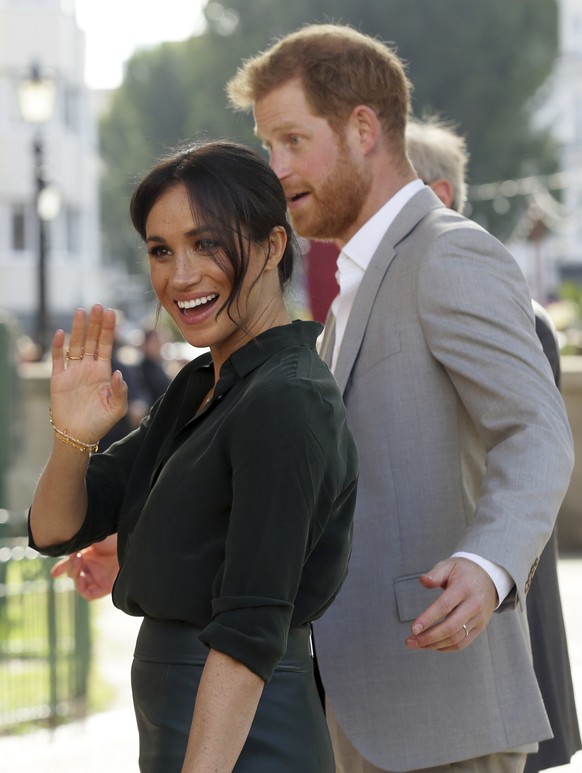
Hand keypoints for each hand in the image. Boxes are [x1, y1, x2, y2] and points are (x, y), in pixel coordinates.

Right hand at [50, 305, 127, 444]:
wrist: (78, 435)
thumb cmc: (100, 423)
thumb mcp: (117, 408)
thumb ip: (121, 391)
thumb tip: (118, 373)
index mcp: (104, 372)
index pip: (107, 345)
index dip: (109, 329)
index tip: (111, 312)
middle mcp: (88, 368)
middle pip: (92, 340)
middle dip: (95, 323)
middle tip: (97, 306)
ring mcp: (73, 371)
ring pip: (76, 344)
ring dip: (78, 329)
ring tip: (81, 311)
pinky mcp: (58, 378)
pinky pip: (58, 359)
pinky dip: (59, 346)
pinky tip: (61, 333)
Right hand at [50, 534, 118, 599]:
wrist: (129, 540)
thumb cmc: (113, 536)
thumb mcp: (93, 537)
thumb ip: (79, 543)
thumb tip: (65, 548)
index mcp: (89, 554)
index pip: (72, 564)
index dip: (61, 568)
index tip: (54, 572)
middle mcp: (93, 566)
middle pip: (73, 573)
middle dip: (70, 565)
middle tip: (76, 555)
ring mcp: (99, 577)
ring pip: (79, 584)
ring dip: (75, 574)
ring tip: (79, 561)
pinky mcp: (106, 587)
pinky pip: (90, 594)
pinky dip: (83, 588)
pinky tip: (82, 578)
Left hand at [405, 557, 497, 651]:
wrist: (489, 578)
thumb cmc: (463, 571)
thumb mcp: (449, 565)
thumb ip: (435, 574)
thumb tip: (422, 581)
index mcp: (464, 588)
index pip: (445, 606)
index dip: (428, 618)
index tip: (413, 629)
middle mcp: (474, 605)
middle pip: (451, 627)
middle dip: (428, 637)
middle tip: (410, 641)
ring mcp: (479, 618)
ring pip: (456, 638)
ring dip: (434, 644)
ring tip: (417, 644)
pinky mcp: (480, 627)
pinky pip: (463, 643)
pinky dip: (446, 647)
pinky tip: (431, 645)